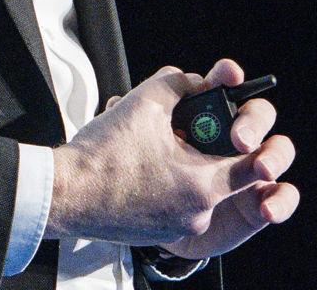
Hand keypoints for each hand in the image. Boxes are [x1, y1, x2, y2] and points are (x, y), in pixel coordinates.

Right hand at [49, 59, 297, 258]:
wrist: (63, 194)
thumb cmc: (102, 153)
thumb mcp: (143, 103)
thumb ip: (178, 84)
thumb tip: (193, 81)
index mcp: (203, 184)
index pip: (253, 165)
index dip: (249, 142)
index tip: (239, 131)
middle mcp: (198, 214)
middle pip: (219, 175)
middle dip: (203, 150)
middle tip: (178, 132)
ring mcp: (177, 228)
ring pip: (193, 190)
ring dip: (179, 169)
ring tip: (146, 150)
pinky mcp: (156, 234)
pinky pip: (172, 207)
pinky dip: (161, 188)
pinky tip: (135, 172)